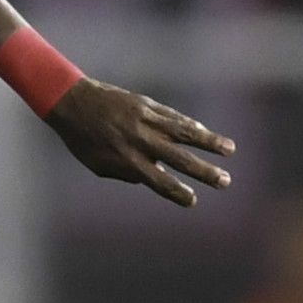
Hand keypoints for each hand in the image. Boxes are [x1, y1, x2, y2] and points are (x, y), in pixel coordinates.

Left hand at [43, 80, 234, 206]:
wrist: (72, 102)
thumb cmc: (82, 139)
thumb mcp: (98, 164)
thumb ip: (126, 173)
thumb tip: (156, 176)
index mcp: (126, 159)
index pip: (157, 181)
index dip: (176, 192)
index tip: (193, 200)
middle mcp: (139, 141)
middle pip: (177, 159)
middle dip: (203, 171)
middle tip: (225, 182)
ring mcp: (145, 120)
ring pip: (183, 132)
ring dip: (209, 142)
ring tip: (230, 150)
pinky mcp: (146, 105)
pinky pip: (173, 116)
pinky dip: (191, 125)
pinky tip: (204, 133)